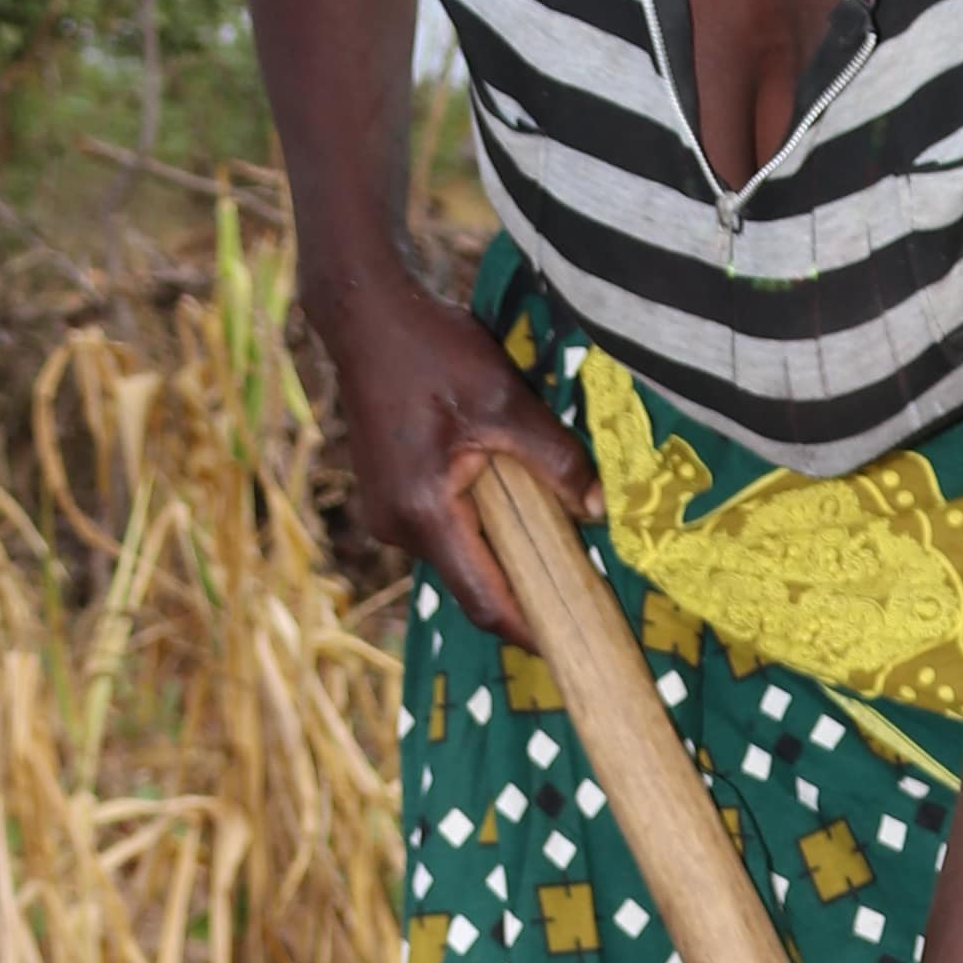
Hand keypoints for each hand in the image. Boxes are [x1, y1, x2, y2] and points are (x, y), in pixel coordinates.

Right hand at [305, 262, 594, 642]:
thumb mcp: (505, 400)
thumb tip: (597, 510)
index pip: (483, 600)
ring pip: (458, 553)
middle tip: (582, 585)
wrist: (365, 317)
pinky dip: (479, 525)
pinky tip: (510, 500)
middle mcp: (396, 527)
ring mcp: (386, 515)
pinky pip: (442, 529)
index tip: (572, 645)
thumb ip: (555, 458)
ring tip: (554, 535)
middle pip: (471, 580)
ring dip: (502, 548)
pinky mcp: (387, 497)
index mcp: (424, 513)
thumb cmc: (432, 351)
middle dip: (525, 585)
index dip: (529, 630)